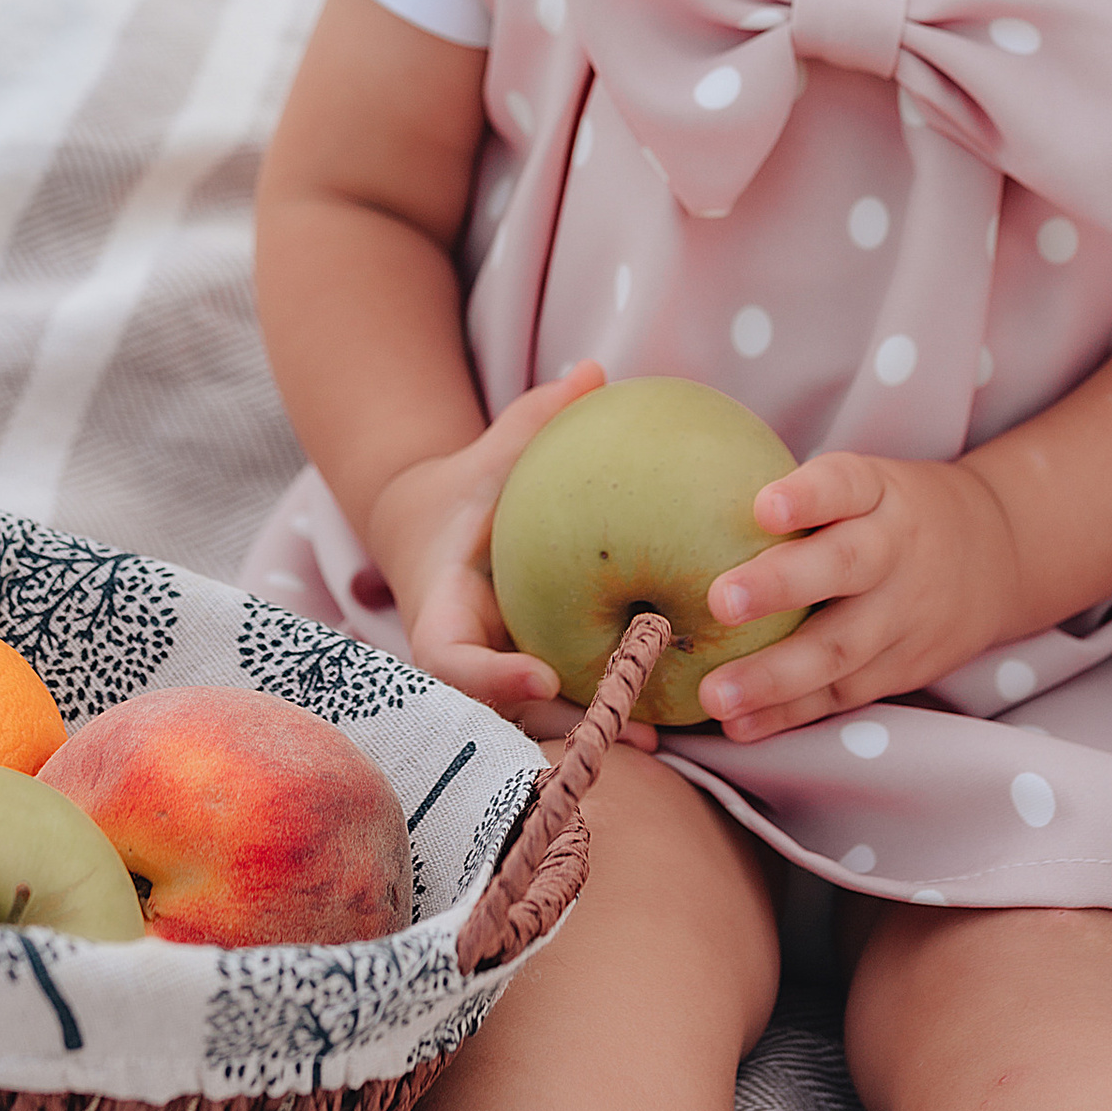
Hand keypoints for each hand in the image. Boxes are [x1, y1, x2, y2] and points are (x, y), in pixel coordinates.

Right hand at [369, 364, 658, 752]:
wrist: (438, 535)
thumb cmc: (469, 490)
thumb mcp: (493, 456)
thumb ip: (534, 421)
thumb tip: (593, 371)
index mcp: (443, 611)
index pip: (451, 658)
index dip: (491, 676)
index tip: (543, 675)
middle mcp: (469, 660)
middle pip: (502, 714)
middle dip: (559, 729)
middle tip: (626, 730)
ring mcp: (498, 681)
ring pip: (539, 724)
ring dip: (594, 733)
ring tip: (658, 739)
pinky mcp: (532, 686)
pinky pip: (567, 705)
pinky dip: (610, 712)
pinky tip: (673, 717)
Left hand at [700, 451, 1026, 744]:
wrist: (995, 555)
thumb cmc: (888, 513)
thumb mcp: (864, 482)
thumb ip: (795, 495)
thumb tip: (670, 498)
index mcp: (880, 494)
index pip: (846, 484)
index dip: (809, 496)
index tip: (764, 506)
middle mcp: (896, 551)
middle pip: (845, 567)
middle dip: (782, 586)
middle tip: (719, 600)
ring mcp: (903, 614)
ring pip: (842, 648)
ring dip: (776, 676)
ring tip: (716, 694)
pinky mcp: (903, 667)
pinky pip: (843, 693)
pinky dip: (791, 713)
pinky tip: (742, 726)